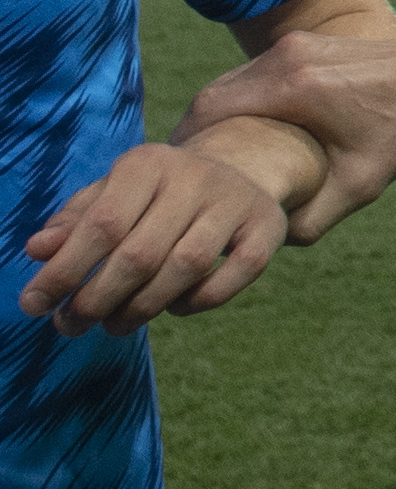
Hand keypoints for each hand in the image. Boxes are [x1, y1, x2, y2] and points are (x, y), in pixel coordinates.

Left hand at [21, 128, 319, 334]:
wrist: (237, 171)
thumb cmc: (156, 195)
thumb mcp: (112, 195)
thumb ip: (73, 222)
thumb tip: (36, 250)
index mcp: (149, 163)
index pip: (102, 224)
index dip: (64, 270)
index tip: (34, 305)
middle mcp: (195, 176)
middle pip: (140, 253)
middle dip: (98, 299)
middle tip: (73, 325)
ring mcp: (236, 201)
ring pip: (186, 267)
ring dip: (142, 308)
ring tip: (114, 326)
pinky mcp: (268, 226)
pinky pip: (233, 276)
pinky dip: (198, 301)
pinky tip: (174, 308)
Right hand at [181, 28, 395, 233]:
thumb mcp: (358, 187)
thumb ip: (307, 219)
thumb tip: (260, 243)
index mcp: (294, 87)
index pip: (208, 113)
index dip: (185, 146)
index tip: (177, 181)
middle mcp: (286, 56)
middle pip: (211, 96)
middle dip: (194, 136)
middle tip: (186, 177)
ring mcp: (295, 44)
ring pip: (231, 82)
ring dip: (216, 118)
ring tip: (210, 160)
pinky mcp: (305, 43)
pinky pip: (255, 73)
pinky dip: (242, 102)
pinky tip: (243, 135)